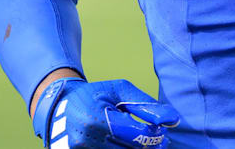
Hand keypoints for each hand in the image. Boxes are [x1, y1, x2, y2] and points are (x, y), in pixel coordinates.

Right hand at [33, 78, 180, 147]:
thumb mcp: (119, 90)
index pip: (137, 136)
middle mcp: (86, 141)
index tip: (163, 131)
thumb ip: (146, 104)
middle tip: (159, 141)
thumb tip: (172, 119)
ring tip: (144, 143)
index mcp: (96, 120)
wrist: (62, 107)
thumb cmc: (95, 95)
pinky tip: (130, 146)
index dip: (155, 136)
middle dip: (149, 147)